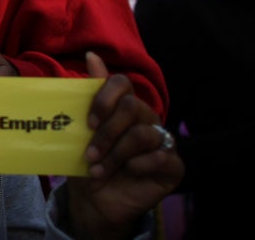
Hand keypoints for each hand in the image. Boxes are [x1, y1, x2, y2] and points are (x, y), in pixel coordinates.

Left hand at [66, 52, 183, 239]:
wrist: (94, 201)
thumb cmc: (88, 162)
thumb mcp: (80, 131)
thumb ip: (88, 96)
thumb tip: (91, 55)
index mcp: (124, 107)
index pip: (122, 83)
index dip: (105, 98)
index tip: (88, 121)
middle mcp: (146, 119)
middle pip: (133, 107)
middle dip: (107, 132)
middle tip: (90, 152)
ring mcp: (162, 142)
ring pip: (143, 134)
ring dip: (116, 153)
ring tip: (99, 168)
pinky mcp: (173, 166)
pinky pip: (162, 157)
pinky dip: (139, 165)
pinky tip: (128, 173)